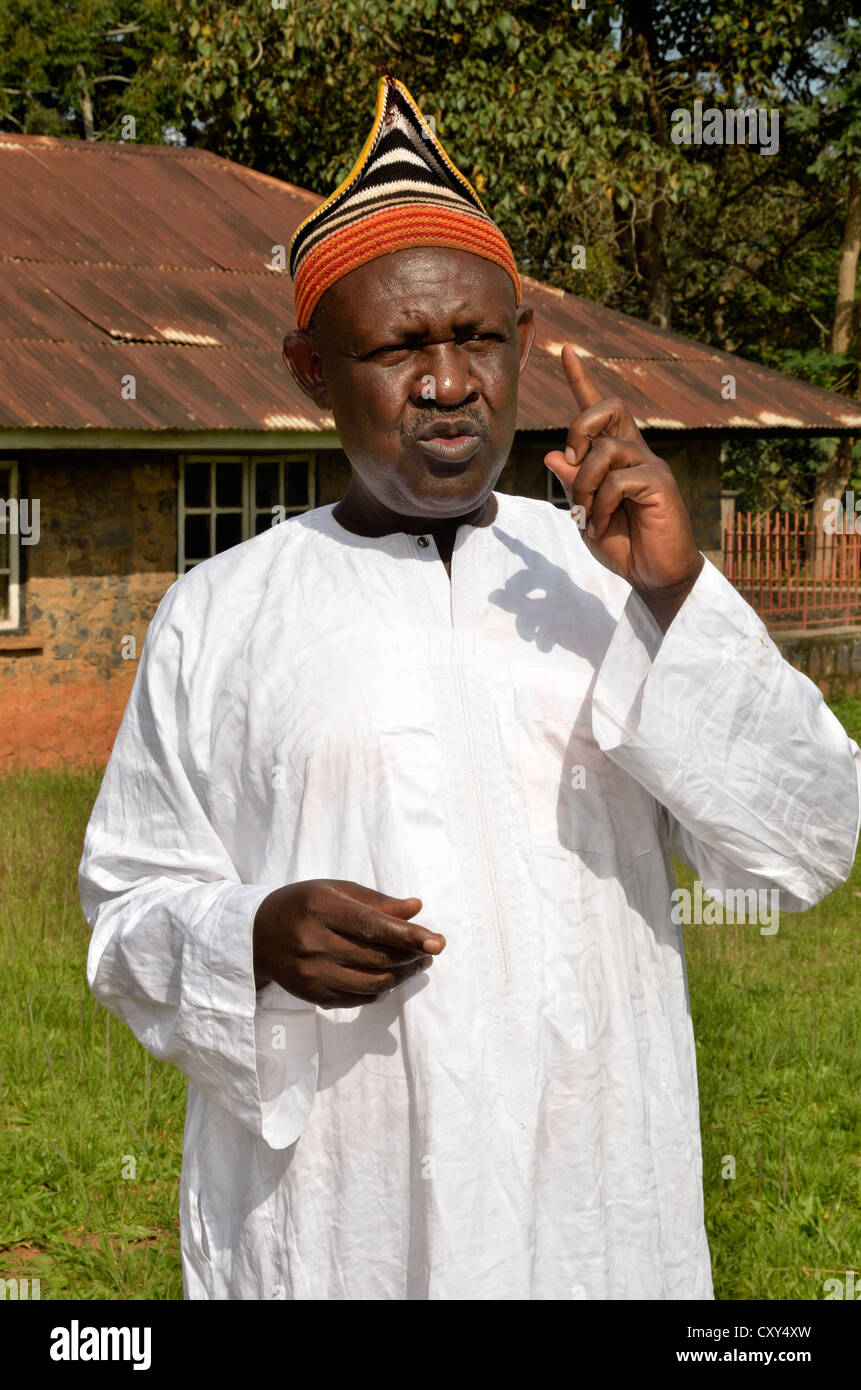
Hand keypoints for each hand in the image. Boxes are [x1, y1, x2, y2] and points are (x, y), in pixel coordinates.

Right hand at [252, 879, 445, 1008]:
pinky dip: (381, 988)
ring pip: (373, 982)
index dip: (408, 935)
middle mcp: (314, 943)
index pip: (372, 926)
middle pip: (377, 957)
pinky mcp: (313, 995)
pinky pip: (359, 998)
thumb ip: (377, 902)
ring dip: (402, 974)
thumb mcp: (336, 891)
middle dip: (412, 955)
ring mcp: (312, 974)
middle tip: (432, 948)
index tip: (437, 942)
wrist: (257, 935)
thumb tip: (417, 909)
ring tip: (417, 962)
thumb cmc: (304, 904)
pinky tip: (389, 975)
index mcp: (322, 909)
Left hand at [544, 344, 703, 628]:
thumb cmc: (624, 544)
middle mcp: (635, 453)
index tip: (563, 350)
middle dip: (578, 428)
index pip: (598, 410)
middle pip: (608, 407)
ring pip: (605, 450)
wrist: (654, 575)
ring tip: (585, 516)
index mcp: (616, 456)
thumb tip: (552, 454)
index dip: (580, 380)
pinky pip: (617, 481)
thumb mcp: (586, 513)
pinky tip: (601, 525)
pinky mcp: (659, 484)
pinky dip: (599, 506)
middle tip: (571, 463)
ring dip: (583, 485)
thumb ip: (572, 485)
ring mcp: (650, 466)